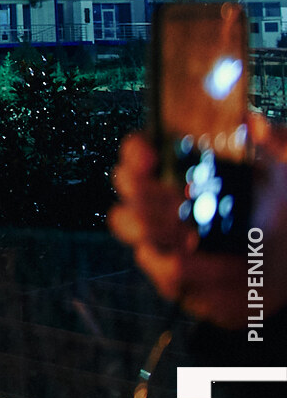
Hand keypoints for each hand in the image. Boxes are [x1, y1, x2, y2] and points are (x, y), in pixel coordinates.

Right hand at [108, 115, 286, 330]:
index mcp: (177, 167)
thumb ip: (272, 145)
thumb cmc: (276, 212)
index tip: (152, 157)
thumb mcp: (282, 174)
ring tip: (195, 236)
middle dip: (148, 192)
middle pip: (126, 187)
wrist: (285, 266)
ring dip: (163, 229)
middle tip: (182, 200)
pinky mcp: (168, 274)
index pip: (136, 150)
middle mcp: (158, 199)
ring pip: (129, 225)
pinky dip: (198, 268)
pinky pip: (163, 269)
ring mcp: (158, 236)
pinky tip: (229, 265)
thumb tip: (255, 123)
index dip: (135, 152)